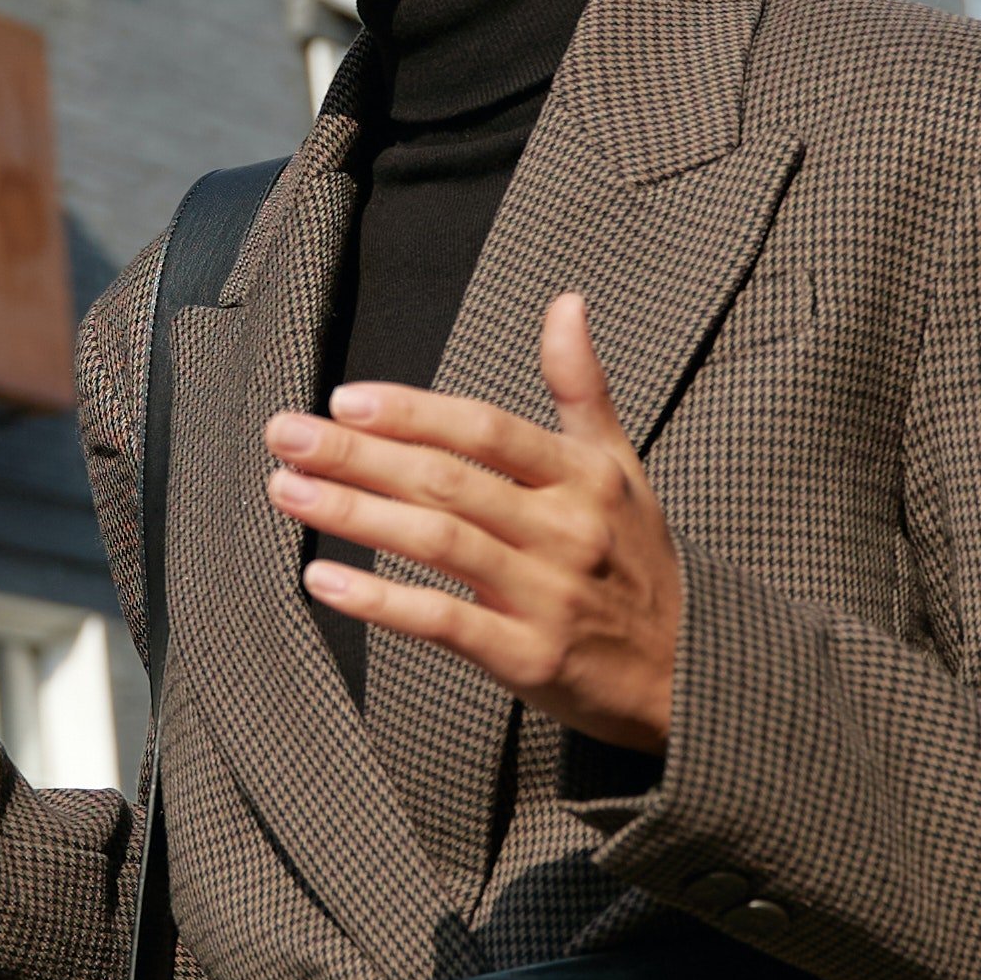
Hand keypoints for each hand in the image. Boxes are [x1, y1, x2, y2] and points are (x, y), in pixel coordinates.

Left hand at [265, 294, 681, 752]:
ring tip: (289, 491)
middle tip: (286, 435)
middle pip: (448, 481)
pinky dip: (380, 600)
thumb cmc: (642, 564)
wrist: (693, 675)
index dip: (413, 412)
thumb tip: (567, 304)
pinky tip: (325, 579)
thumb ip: (583, 388)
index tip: (344, 400)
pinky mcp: (529, 659)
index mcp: (584, 478)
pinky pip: (442, 622)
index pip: (487, 431)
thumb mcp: (625, 469)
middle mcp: (566, 530)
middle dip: (358, 455)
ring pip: (437, 544)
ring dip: (355, 514)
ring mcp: (547, 596)